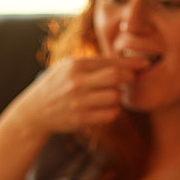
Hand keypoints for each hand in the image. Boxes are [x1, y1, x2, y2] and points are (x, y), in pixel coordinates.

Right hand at [9, 55, 148, 137]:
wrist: (33, 111)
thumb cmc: (55, 85)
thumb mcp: (67, 67)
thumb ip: (92, 63)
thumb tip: (122, 61)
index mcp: (75, 65)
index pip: (112, 62)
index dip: (132, 63)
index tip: (145, 64)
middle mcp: (77, 82)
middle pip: (117, 77)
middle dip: (129, 77)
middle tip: (130, 79)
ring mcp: (79, 101)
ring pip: (115, 96)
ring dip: (117, 96)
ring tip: (109, 95)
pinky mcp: (81, 118)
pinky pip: (110, 114)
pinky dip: (112, 111)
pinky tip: (104, 108)